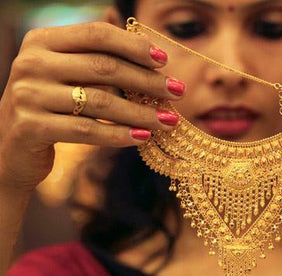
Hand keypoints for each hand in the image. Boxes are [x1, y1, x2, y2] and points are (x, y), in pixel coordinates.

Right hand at [0, 22, 184, 192]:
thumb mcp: (66, 74)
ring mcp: (28, 95)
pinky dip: (119, 135)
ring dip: (141, 113)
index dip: (134, 46)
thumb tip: (152, 52)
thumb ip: (97, 58)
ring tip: (168, 121)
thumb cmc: (51, 105)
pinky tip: (143, 138)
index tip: (165, 61)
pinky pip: (87, 130)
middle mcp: (31, 63)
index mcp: (42, 41)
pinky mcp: (31, 126)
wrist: (10, 147)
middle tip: (178, 92)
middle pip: (104, 67)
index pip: (97, 34)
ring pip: (100, 102)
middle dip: (147, 81)